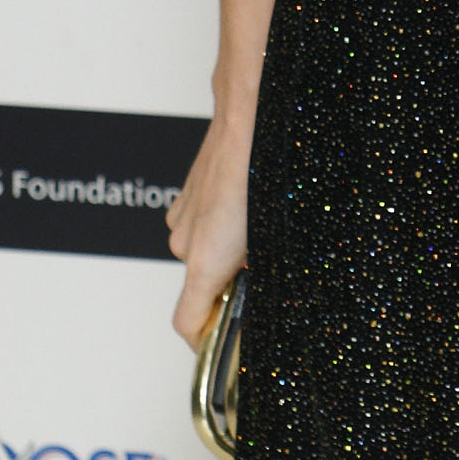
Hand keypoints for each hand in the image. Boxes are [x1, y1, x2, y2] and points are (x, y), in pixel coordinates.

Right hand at [166, 120, 250, 346]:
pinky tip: (252, 203)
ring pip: (205, 253)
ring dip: (230, 251)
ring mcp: (182, 217)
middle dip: (233, 284)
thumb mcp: (276, 236)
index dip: (211, 344)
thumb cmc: (265, 168)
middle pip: (204, 287)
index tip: (230, 347)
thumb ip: (262, 273)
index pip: (190, 326)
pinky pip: (202, 225)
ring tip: (265, 228)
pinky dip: (223, 225)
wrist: (251, 112)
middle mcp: (183, 243)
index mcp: (203, 262)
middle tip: (268, 269)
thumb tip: (269, 292)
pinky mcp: (186, 195)